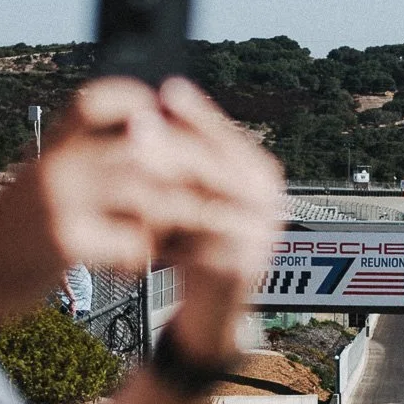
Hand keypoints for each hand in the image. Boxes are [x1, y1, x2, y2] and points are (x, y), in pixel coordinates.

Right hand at [0, 77, 280, 371]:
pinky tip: (134, 267)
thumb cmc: (1, 241)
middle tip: (211, 199)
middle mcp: (56, 166)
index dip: (137, 102)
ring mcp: (60, 202)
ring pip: (145, 194)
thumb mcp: (32, 189)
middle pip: (143, 151)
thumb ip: (75, 169)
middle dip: (183, 177)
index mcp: (51, 149)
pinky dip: (143, 256)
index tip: (164, 121)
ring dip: (173, 220)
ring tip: (181, 238)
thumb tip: (134, 155)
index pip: (98, 101)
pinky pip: (129, 241)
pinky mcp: (64, 243)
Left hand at [148, 78, 284, 364]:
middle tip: (139, 124)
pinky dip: (166, 227)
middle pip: (218, 163)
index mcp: (263, 176)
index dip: (197, 113)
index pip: (227, 136)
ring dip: (166, 180)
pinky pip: (198, 240)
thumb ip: (189, 154)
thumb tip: (158, 99)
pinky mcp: (240, 267)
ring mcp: (259, 236)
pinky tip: (137, 215)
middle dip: (175, 142)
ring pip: (206, 198)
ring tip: (132, 163)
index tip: (166, 89)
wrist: (214, 313)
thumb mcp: (198, 193)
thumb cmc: (198, 247)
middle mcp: (270, 202)